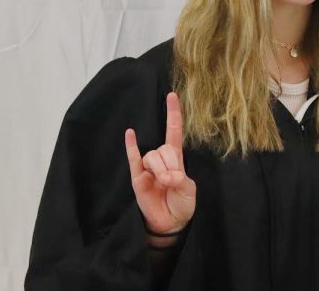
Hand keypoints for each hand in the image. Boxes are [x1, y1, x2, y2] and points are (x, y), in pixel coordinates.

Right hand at [125, 92, 196, 245]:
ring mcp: (148, 167)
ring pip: (152, 156)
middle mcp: (161, 159)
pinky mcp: (137, 177)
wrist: (171, 222)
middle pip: (164, 149)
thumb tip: (167, 176)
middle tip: (173, 181)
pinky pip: (133, 159)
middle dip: (170, 164)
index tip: (172, 96)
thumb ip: (180, 179)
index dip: (173, 114)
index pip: (174, 131)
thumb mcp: (188, 190)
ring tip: (164, 183)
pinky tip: (130, 134)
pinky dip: (131, 146)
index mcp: (176, 158)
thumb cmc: (182, 203)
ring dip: (160, 168)